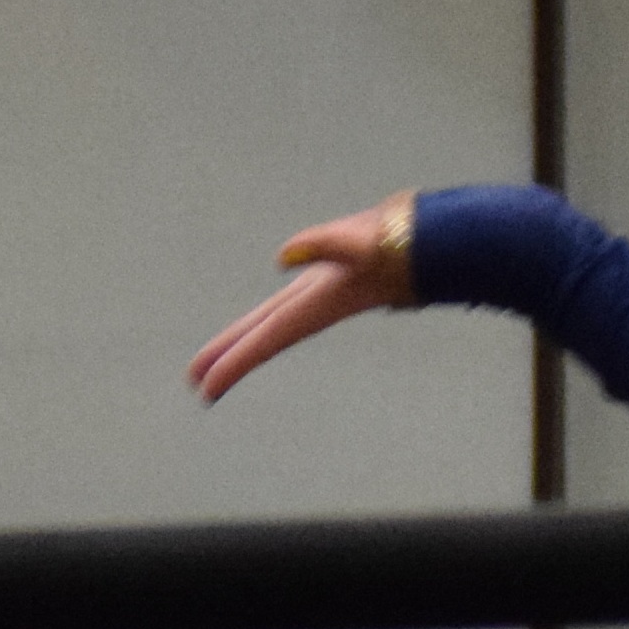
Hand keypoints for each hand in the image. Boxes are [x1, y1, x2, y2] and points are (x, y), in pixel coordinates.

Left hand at [188, 197, 417, 404]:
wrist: (433, 241)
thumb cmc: (401, 242)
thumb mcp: (360, 240)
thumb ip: (324, 245)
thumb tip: (283, 256)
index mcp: (316, 303)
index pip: (266, 338)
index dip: (234, 362)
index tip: (205, 387)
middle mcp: (314, 305)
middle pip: (262, 338)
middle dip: (229, 359)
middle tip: (195, 384)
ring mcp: (318, 295)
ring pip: (270, 326)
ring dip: (241, 346)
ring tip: (211, 364)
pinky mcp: (324, 283)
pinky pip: (282, 311)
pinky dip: (262, 324)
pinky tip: (255, 327)